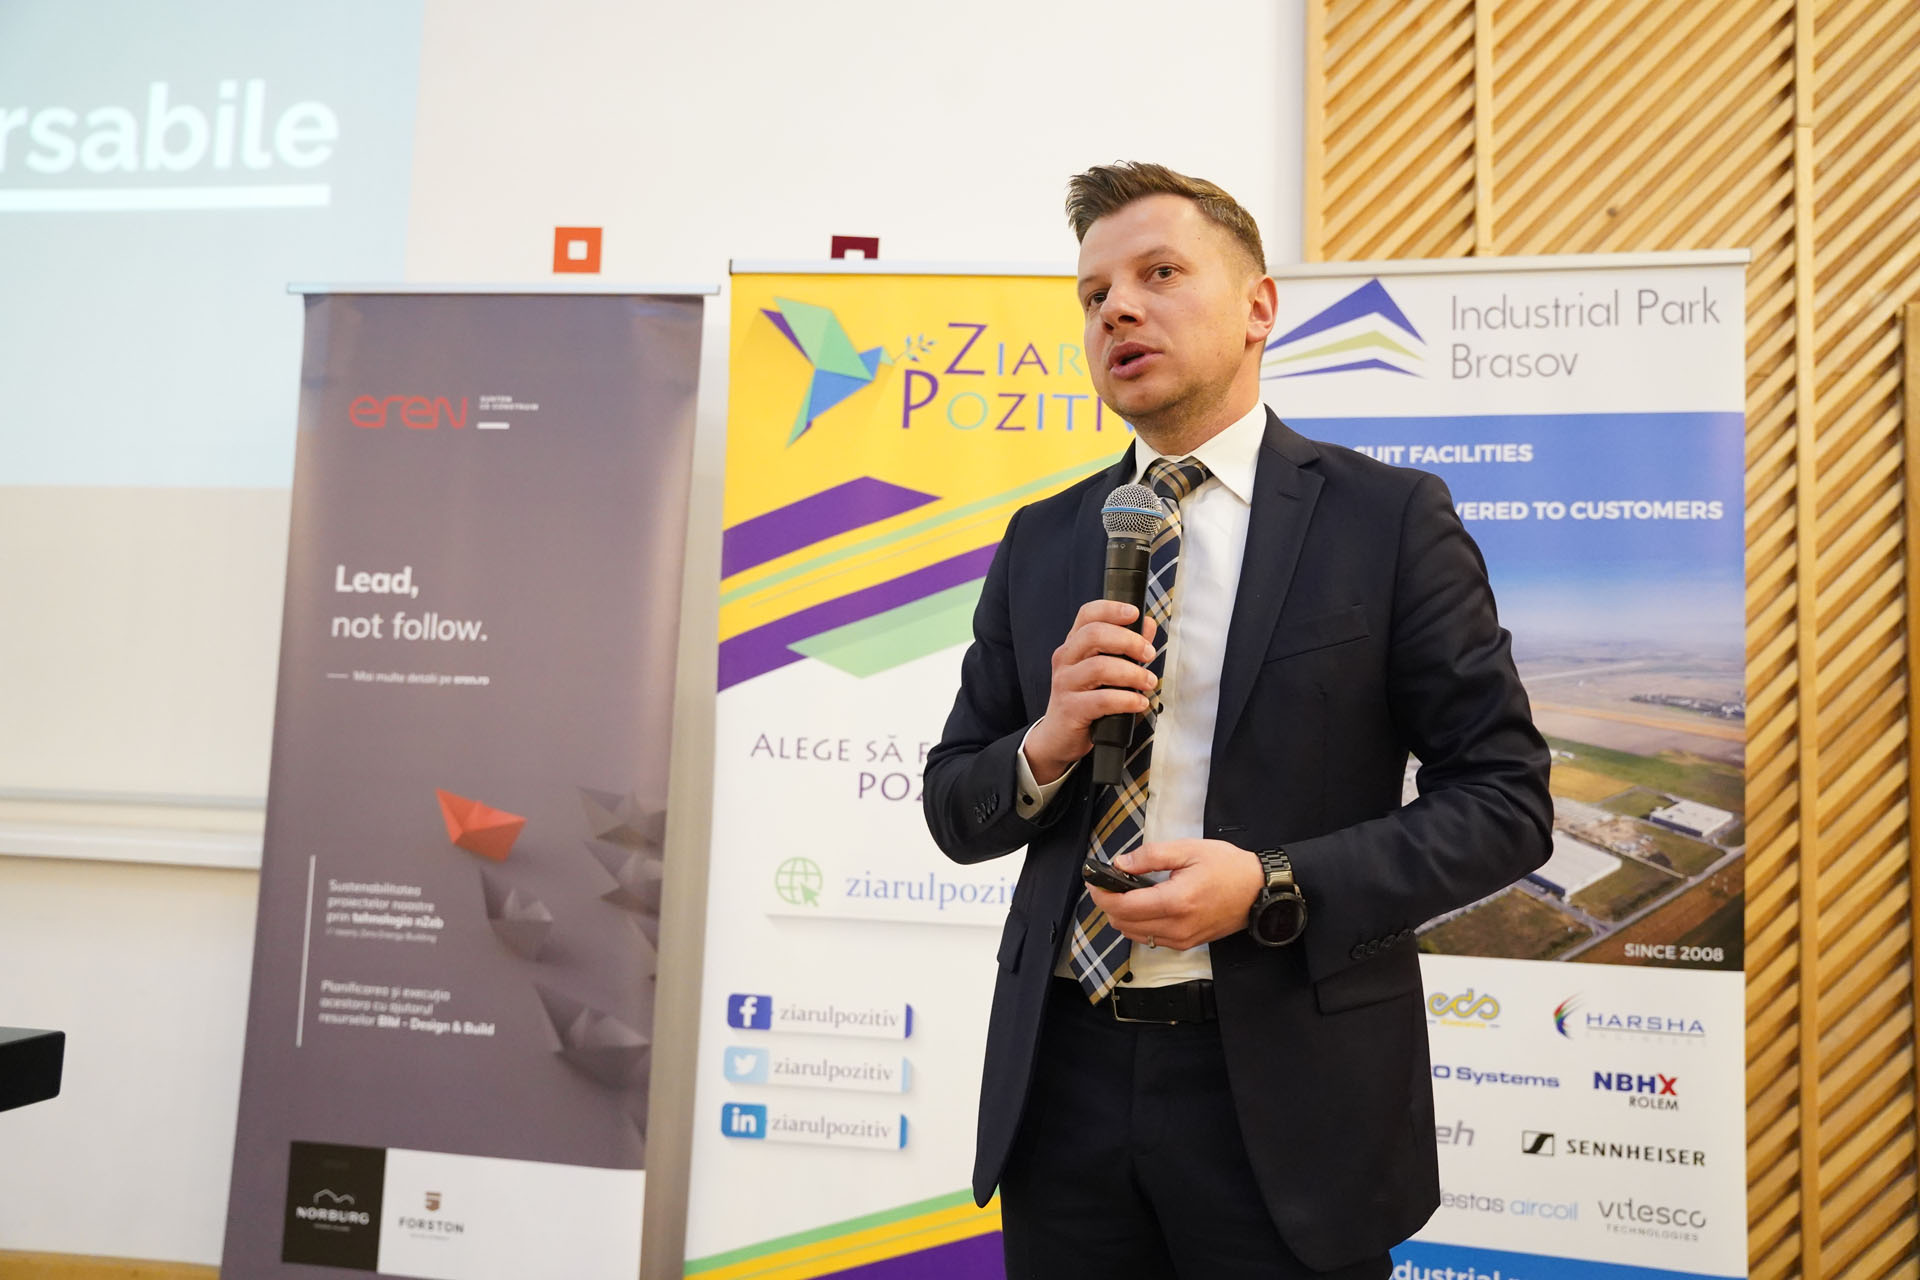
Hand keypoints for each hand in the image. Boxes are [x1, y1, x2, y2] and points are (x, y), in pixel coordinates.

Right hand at [1023, 600, 1157, 783]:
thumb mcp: (1105, 670)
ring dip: (1132, 673)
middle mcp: (1065, 659)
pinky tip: (1139, 703)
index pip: (1088, 614)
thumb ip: (1126, 647)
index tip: (1134, 614)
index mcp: (1074, 644)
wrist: (1058, 737)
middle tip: (1149, 654)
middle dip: (1129, 641)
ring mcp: (1065, 683)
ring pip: (1100, 667)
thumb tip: (1148, 625)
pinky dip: (1127, 700)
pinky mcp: (1071, 709)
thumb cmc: (1086, 700)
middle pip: (1094, 635)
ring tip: (1149, 683)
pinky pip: (1102, 700)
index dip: (1111, 609)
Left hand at [1087, 840, 1263, 950]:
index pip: (1123, 906)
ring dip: (1122, 915)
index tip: (1095, 880)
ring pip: (1133, 934)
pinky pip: (1151, 939)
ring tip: (1126, 892)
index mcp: (1176, 902)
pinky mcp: (1186, 944)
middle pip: (1123, 924)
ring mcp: (1182, 939)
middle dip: (1109, 904)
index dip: (1102, 894)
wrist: (1259, 892)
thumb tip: (1121, 863)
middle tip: (1109, 883)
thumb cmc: (1228, 868)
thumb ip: (1151, 856)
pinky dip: (1139, 924)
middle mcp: (1177, 927)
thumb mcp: (1188, 850)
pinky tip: (1145, 905)